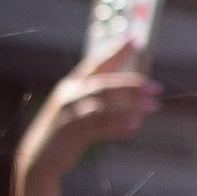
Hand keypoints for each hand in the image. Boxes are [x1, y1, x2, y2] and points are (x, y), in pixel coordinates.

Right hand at [15, 42, 160, 182]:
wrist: (39, 156)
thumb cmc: (65, 131)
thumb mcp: (78, 109)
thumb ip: (100, 99)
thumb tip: (135, 92)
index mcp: (72, 85)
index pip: (96, 63)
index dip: (114, 51)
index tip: (134, 38)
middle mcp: (69, 96)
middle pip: (103, 85)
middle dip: (131, 85)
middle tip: (156, 88)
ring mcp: (68, 114)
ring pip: (103, 106)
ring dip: (131, 106)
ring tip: (153, 106)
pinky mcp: (71, 133)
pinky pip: (99, 128)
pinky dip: (118, 126)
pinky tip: (135, 127)